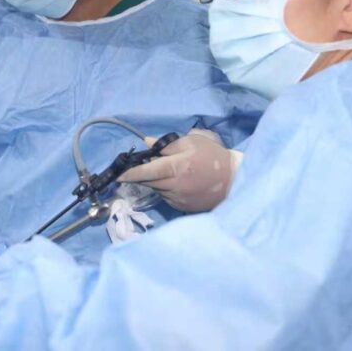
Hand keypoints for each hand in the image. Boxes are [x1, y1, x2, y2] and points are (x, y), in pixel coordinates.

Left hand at [118, 129, 241, 212]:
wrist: (233, 180)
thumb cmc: (212, 157)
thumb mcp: (192, 142)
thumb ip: (167, 145)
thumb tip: (146, 143)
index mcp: (178, 166)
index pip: (147, 171)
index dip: (130, 173)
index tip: (118, 175)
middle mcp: (176, 185)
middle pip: (149, 181)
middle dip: (142, 175)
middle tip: (142, 167)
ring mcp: (179, 199)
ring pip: (157, 190)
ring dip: (156, 181)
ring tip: (169, 172)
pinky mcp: (183, 207)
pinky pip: (166, 197)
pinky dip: (166, 189)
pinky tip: (178, 183)